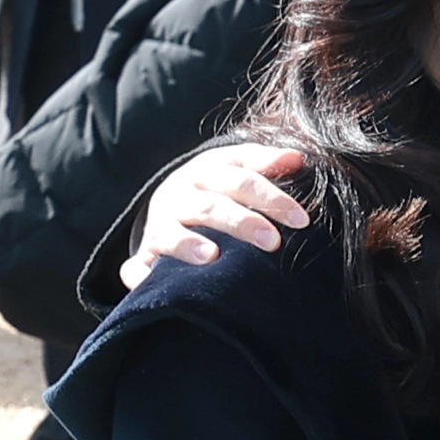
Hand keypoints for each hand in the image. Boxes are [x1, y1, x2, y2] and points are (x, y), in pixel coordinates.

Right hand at [119, 142, 309, 288]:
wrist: (169, 200)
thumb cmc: (217, 186)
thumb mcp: (237, 167)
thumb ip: (265, 162)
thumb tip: (297, 157)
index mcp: (209, 171)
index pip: (243, 179)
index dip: (272, 198)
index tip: (301, 220)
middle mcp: (182, 195)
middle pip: (212, 206)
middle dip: (242, 223)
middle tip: (272, 242)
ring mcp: (160, 224)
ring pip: (172, 233)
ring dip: (189, 245)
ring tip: (211, 256)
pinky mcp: (146, 253)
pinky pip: (137, 266)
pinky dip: (139, 275)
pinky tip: (145, 282)